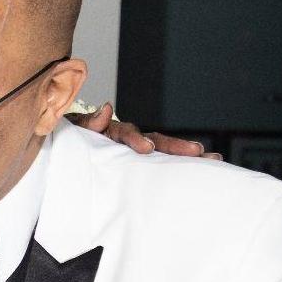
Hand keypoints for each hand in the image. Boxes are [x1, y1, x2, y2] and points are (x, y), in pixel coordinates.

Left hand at [71, 103, 221, 159]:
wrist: (69, 151)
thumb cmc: (73, 139)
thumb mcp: (75, 129)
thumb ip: (89, 122)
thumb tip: (107, 107)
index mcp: (112, 131)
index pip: (126, 132)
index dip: (136, 139)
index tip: (146, 148)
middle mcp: (130, 139)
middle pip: (155, 140)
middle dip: (175, 146)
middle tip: (197, 151)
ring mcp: (136, 152)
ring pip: (163, 152)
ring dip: (186, 155)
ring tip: (213, 160)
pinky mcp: (138, 165)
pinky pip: (160, 166)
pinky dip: (180, 168)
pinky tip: (203, 173)